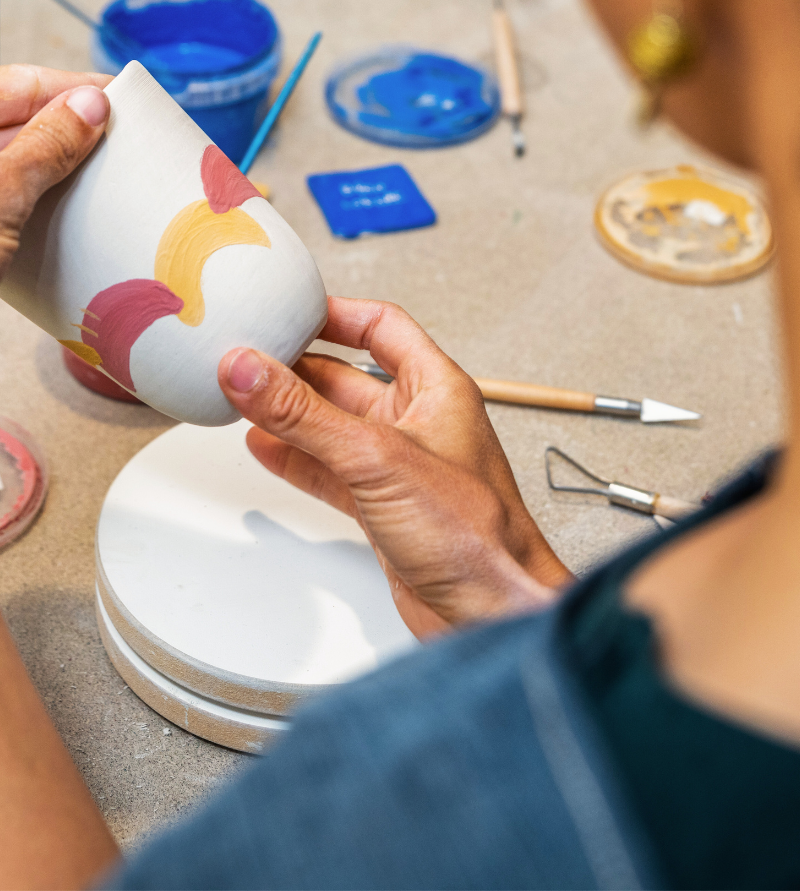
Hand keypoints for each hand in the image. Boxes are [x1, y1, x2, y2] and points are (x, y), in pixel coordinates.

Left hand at [0, 65, 110, 280]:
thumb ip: (44, 146)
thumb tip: (90, 105)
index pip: (18, 85)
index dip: (72, 88)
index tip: (122, 98)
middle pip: (16, 121)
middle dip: (70, 128)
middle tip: (124, 142)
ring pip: (14, 163)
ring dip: (58, 169)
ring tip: (106, 179)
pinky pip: (7, 201)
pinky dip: (38, 204)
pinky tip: (70, 216)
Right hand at [219, 298, 571, 638]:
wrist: (494, 615)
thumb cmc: (478, 538)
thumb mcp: (377, 459)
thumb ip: (306, 415)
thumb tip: (250, 371)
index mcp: (438, 389)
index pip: (382, 326)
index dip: (334, 313)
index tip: (286, 309)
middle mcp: (420, 422)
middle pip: (346, 376)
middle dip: (296, 367)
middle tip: (246, 358)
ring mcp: (399, 466)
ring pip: (333, 426)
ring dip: (289, 415)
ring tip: (242, 398)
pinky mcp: (384, 508)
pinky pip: (330, 470)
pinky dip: (296, 459)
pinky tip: (265, 449)